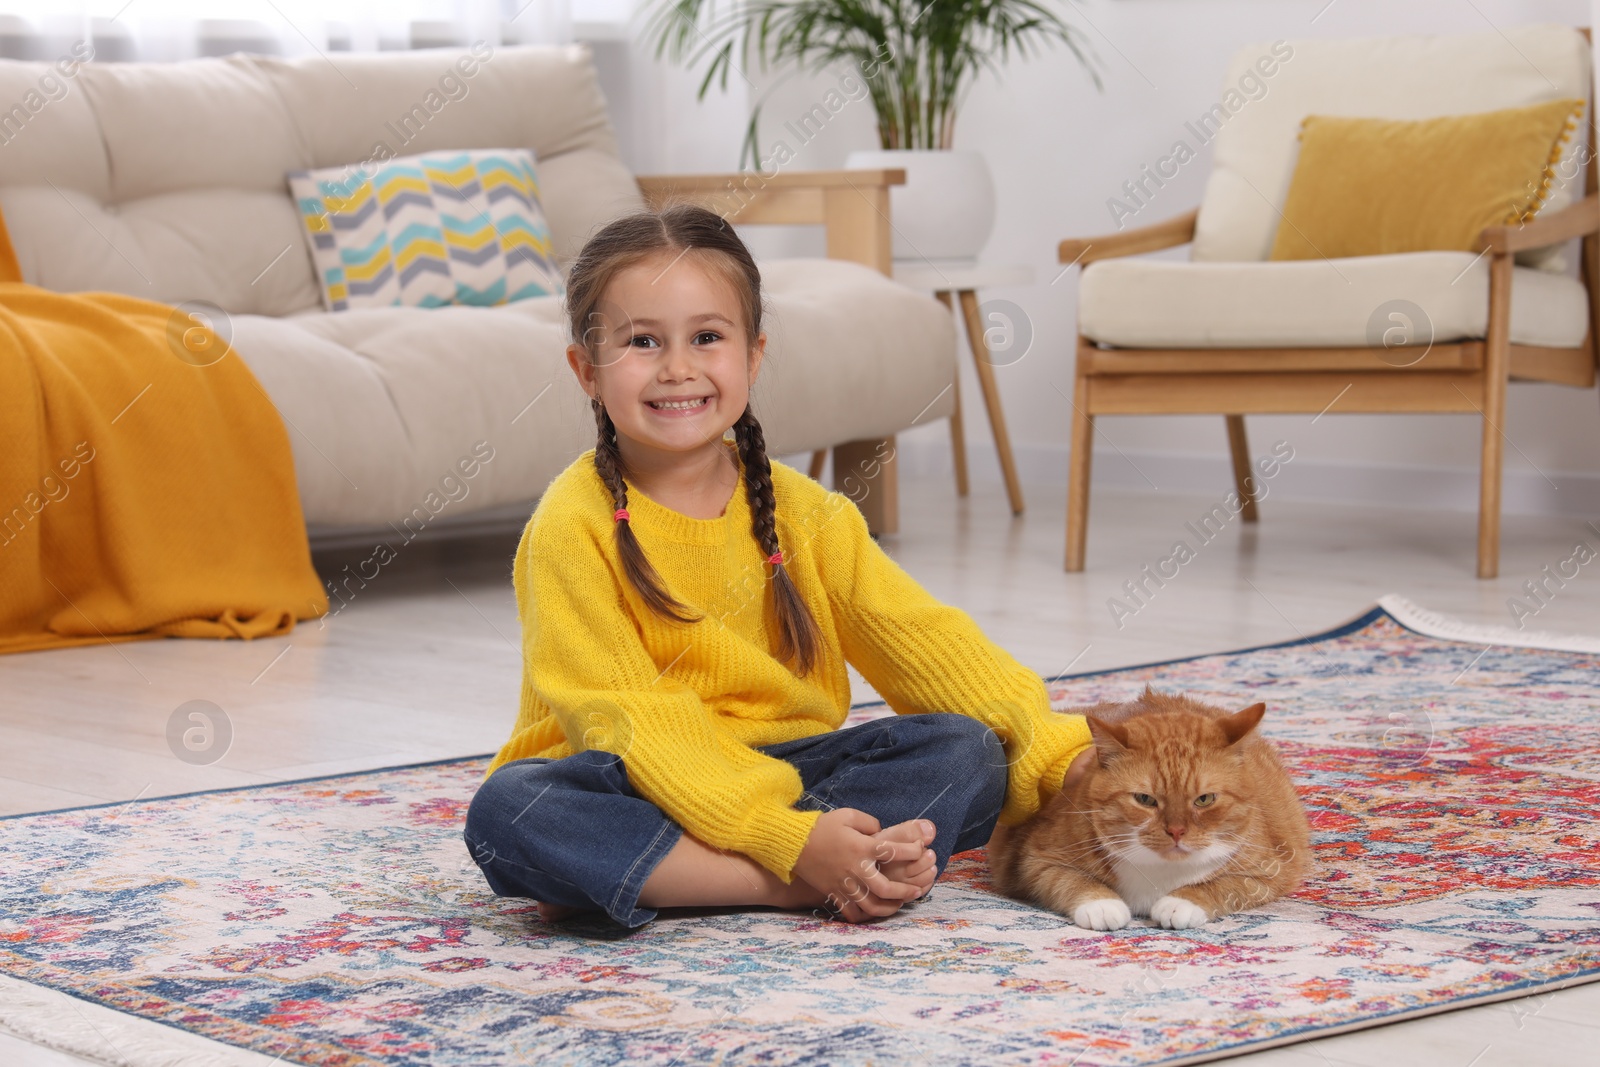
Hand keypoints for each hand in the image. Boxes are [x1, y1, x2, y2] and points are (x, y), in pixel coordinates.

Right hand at [793, 808, 934, 922]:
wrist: (792, 843)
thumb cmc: (820, 826)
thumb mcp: (847, 815)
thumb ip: (869, 823)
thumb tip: (881, 832)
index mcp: (861, 846)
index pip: (894, 851)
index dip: (912, 851)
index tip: (921, 850)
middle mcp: (855, 868)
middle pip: (885, 888)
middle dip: (904, 891)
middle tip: (916, 890)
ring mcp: (843, 883)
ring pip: (870, 905)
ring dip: (889, 907)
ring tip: (899, 904)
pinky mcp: (833, 892)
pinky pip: (850, 911)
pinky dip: (863, 916)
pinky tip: (872, 912)